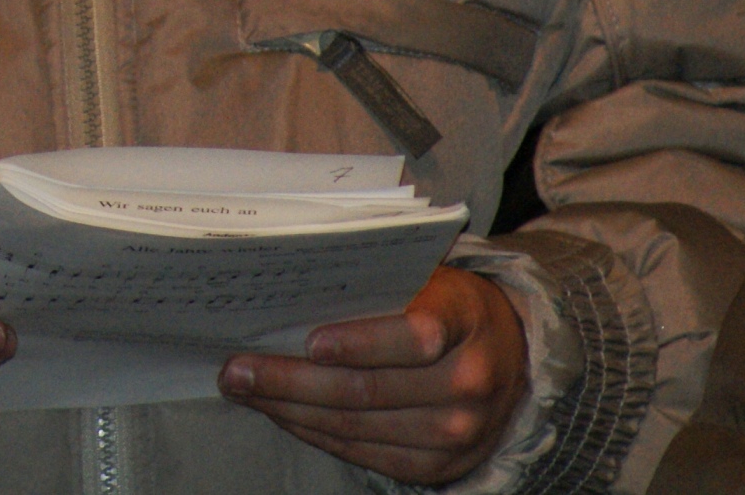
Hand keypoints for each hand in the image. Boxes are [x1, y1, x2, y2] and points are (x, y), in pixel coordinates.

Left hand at [219, 265, 529, 485]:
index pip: (415, 336)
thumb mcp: (428, 278)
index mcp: (464, 320)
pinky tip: (281, 413)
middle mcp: (467, 382)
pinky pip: (363, 453)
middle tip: (236, 370)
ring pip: (356, 427)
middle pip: (367, 391)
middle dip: (290, 381)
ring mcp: (456, 433)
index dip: (360, 343)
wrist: (507, 358)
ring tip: (244, 390)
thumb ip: (376, 281)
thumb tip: (289, 287)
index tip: (309, 341)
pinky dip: (314, 433)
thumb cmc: (446, 305)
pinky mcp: (438, 466)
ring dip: (289, 410)